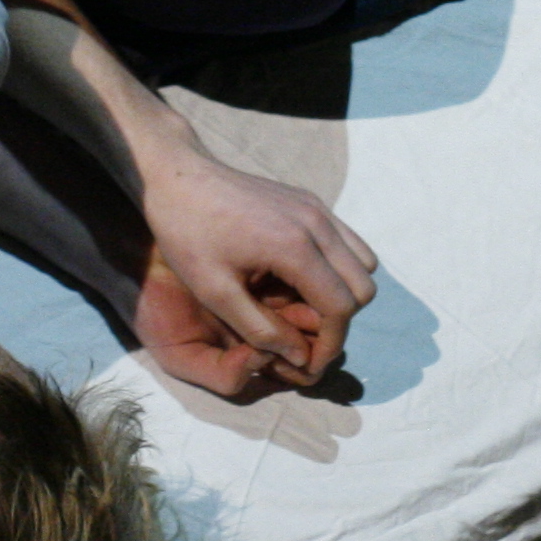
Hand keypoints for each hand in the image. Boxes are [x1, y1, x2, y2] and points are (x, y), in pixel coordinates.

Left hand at [134, 143, 376, 383]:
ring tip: (301, 308)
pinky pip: (345, 242)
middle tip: (306, 339)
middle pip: (363, 287)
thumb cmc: (188, 234)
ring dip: (341, 293)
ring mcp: (318, 208)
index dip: (331, 344)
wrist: (177, 176)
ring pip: (362, 263)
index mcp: (295, 246)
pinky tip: (296, 278)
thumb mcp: (215, 292)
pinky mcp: (310, 201)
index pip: (342, 307)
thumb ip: (260, 329)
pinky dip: (335, 268)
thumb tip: (299, 356)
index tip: (308, 364)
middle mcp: (318, 223)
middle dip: (339, 321)